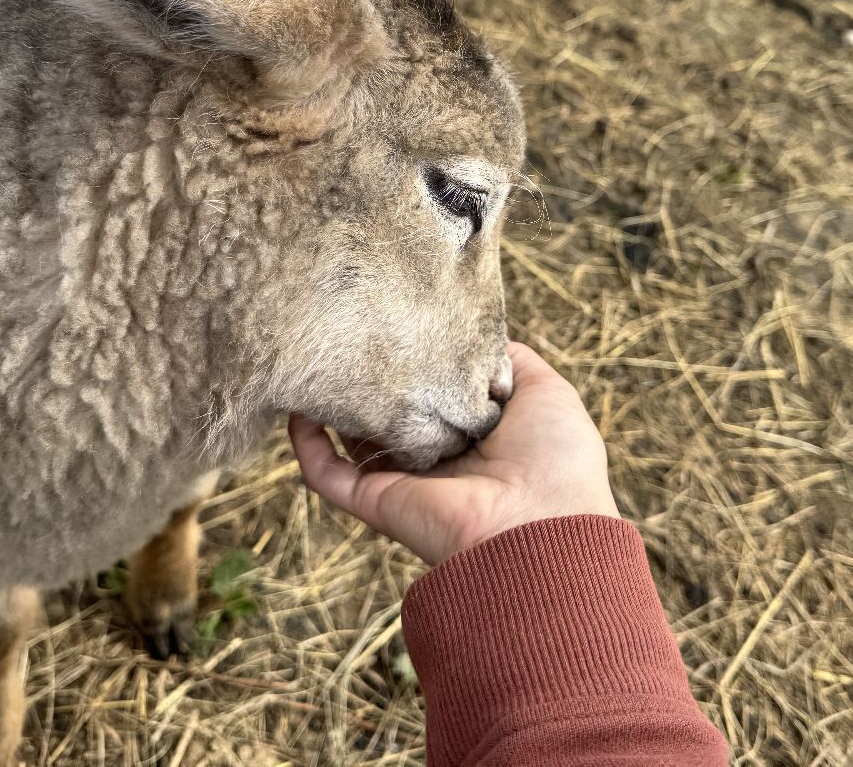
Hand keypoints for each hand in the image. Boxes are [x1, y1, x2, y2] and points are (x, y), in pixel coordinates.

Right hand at [289, 341, 620, 565]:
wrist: (542, 525)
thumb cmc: (555, 456)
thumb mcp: (544, 391)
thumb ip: (509, 361)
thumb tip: (474, 338)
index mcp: (478, 435)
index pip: (435, 396)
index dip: (417, 365)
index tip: (397, 327)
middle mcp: (440, 458)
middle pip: (391, 415)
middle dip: (372, 381)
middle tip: (352, 340)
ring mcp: (406, 481)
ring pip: (353, 443)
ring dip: (333, 407)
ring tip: (319, 362)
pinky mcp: (379, 502)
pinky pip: (329, 477)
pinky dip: (307, 447)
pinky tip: (298, 409)